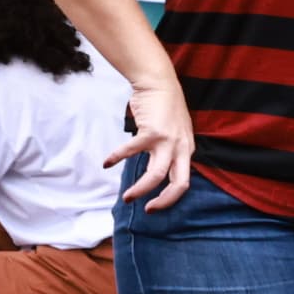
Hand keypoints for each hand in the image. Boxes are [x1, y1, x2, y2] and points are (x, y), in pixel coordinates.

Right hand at [109, 74, 194, 208]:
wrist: (160, 84)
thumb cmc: (164, 109)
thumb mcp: (174, 133)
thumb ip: (167, 151)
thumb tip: (154, 170)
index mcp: (187, 151)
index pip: (184, 181)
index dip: (171, 197)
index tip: (154, 205)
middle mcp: (182, 148)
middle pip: (179, 184)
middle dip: (163, 201)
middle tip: (146, 210)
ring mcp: (168, 141)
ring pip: (156, 175)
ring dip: (141, 189)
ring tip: (127, 197)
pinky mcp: (152, 132)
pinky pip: (131, 151)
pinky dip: (117, 158)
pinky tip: (107, 163)